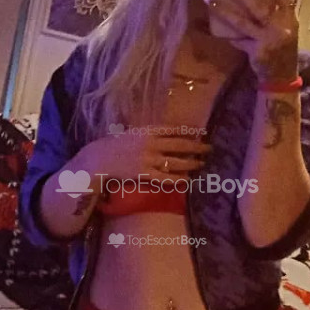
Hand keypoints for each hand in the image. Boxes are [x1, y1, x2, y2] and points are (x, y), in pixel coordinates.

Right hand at [76, 129, 210, 188]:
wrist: (100, 158)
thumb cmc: (116, 144)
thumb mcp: (134, 132)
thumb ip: (151, 133)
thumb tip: (170, 133)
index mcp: (148, 131)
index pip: (174, 129)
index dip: (190, 131)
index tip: (203, 132)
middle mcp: (151, 144)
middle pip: (179, 145)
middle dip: (196, 147)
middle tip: (209, 148)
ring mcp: (148, 160)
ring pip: (175, 162)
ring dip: (191, 163)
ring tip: (201, 163)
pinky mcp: (145, 174)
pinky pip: (166, 178)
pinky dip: (178, 179)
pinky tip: (188, 180)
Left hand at [204, 0, 298, 81]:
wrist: (283, 76)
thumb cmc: (282, 47)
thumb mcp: (286, 26)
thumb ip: (276, 10)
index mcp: (289, 15)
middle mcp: (280, 25)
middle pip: (257, 4)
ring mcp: (268, 39)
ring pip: (241, 22)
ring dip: (223, 11)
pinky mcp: (256, 51)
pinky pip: (237, 40)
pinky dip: (227, 35)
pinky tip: (213, 28)